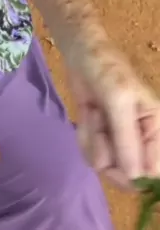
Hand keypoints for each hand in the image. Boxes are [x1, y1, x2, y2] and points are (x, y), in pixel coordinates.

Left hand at [69, 43, 159, 187]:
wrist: (80, 52)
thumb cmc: (106, 69)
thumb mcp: (119, 100)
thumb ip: (127, 138)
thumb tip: (136, 177)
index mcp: (156, 128)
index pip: (154, 171)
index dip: (134, 174)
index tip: (115, 163)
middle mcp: (141, 139)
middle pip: (128, 175)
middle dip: (109, 154)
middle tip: (101, 131)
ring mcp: (119, 140)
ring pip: (106, 165)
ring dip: (94, 140)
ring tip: (95, 113)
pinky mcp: (100, 138)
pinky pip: (91, 154)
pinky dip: (85, 137)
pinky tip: (87, 115)